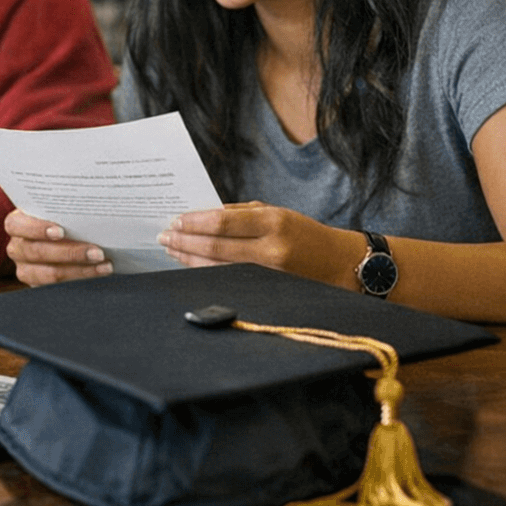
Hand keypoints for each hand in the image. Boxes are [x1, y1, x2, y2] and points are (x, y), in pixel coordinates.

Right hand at [4, 209, 111, 285]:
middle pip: (37, 252)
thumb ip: (65, 212)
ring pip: (49, 274)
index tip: (61, 232)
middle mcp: (16, 248)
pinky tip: (97, 272)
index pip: (17, 225)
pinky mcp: (38, 285)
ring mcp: (25, 269)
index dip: (38, 229)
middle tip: (97, 252)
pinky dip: (81, 279)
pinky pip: (58, 287)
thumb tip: (91, 212)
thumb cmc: (59, 218)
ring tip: (104, 265)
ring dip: (80, 270)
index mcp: (15, 224)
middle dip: (70, 253)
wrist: (56, 236)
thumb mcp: (56, 211)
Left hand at [158, 201, 359, 287]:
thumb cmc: (305, 235)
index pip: (223, 223)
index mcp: (274, 222)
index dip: (194, 223)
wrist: (342, 266)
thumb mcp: (278, 213)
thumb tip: (202, 215)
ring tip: (172, 249)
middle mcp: (271, 249)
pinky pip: (228, 280)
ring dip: (190, 258)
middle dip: (184, 241)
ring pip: (218, 267)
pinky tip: (192, 265)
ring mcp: (269, 275)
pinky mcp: (267, 292)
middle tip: (163, 236)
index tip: (174, 221)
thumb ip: (241, 214)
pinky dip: (206, 271)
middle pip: (215, 247)